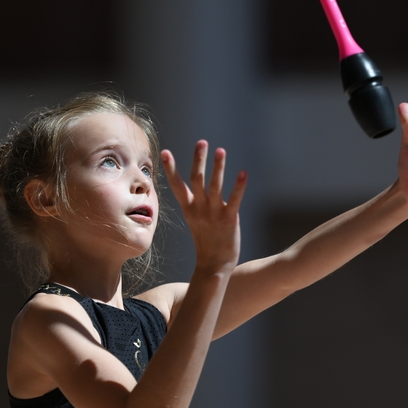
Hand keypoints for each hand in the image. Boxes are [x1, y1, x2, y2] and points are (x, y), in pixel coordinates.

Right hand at [161, 141, 246, 272]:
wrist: (214, 265)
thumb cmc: (206, 241)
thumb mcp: (195, 220)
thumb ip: (196, 203)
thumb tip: (196, 186)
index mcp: (189, 209)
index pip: (176, 185)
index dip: (170, 168)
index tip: (164, 152)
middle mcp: (199, 209)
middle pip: (196, 179)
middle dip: (199, 159)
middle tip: (202, 142)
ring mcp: (213, 214)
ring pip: (214, 186)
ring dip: (217, 167)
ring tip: (220, 150)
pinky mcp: (229, 219)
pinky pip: (234, 199)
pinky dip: (238, 186)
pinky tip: (243, 173)